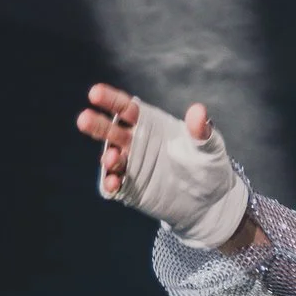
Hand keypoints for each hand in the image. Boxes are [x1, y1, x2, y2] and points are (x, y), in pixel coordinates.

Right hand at [75, 83, 252, 248]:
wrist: (210, 202)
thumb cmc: (209, 167)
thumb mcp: (209, 148)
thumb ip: (201, 131)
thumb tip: (198, 111)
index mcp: (151, 124)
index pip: (126, 108)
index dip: (110, 100)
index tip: (95, 94)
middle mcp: (136, 142)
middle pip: (111, 130)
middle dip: (97, 124)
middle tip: (84, 119)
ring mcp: (131, 166)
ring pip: (110, 157)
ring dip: (106, 156)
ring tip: (112, 159)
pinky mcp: (131, 189)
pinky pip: (114, 184)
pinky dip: (111, 183)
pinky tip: (115, 183)